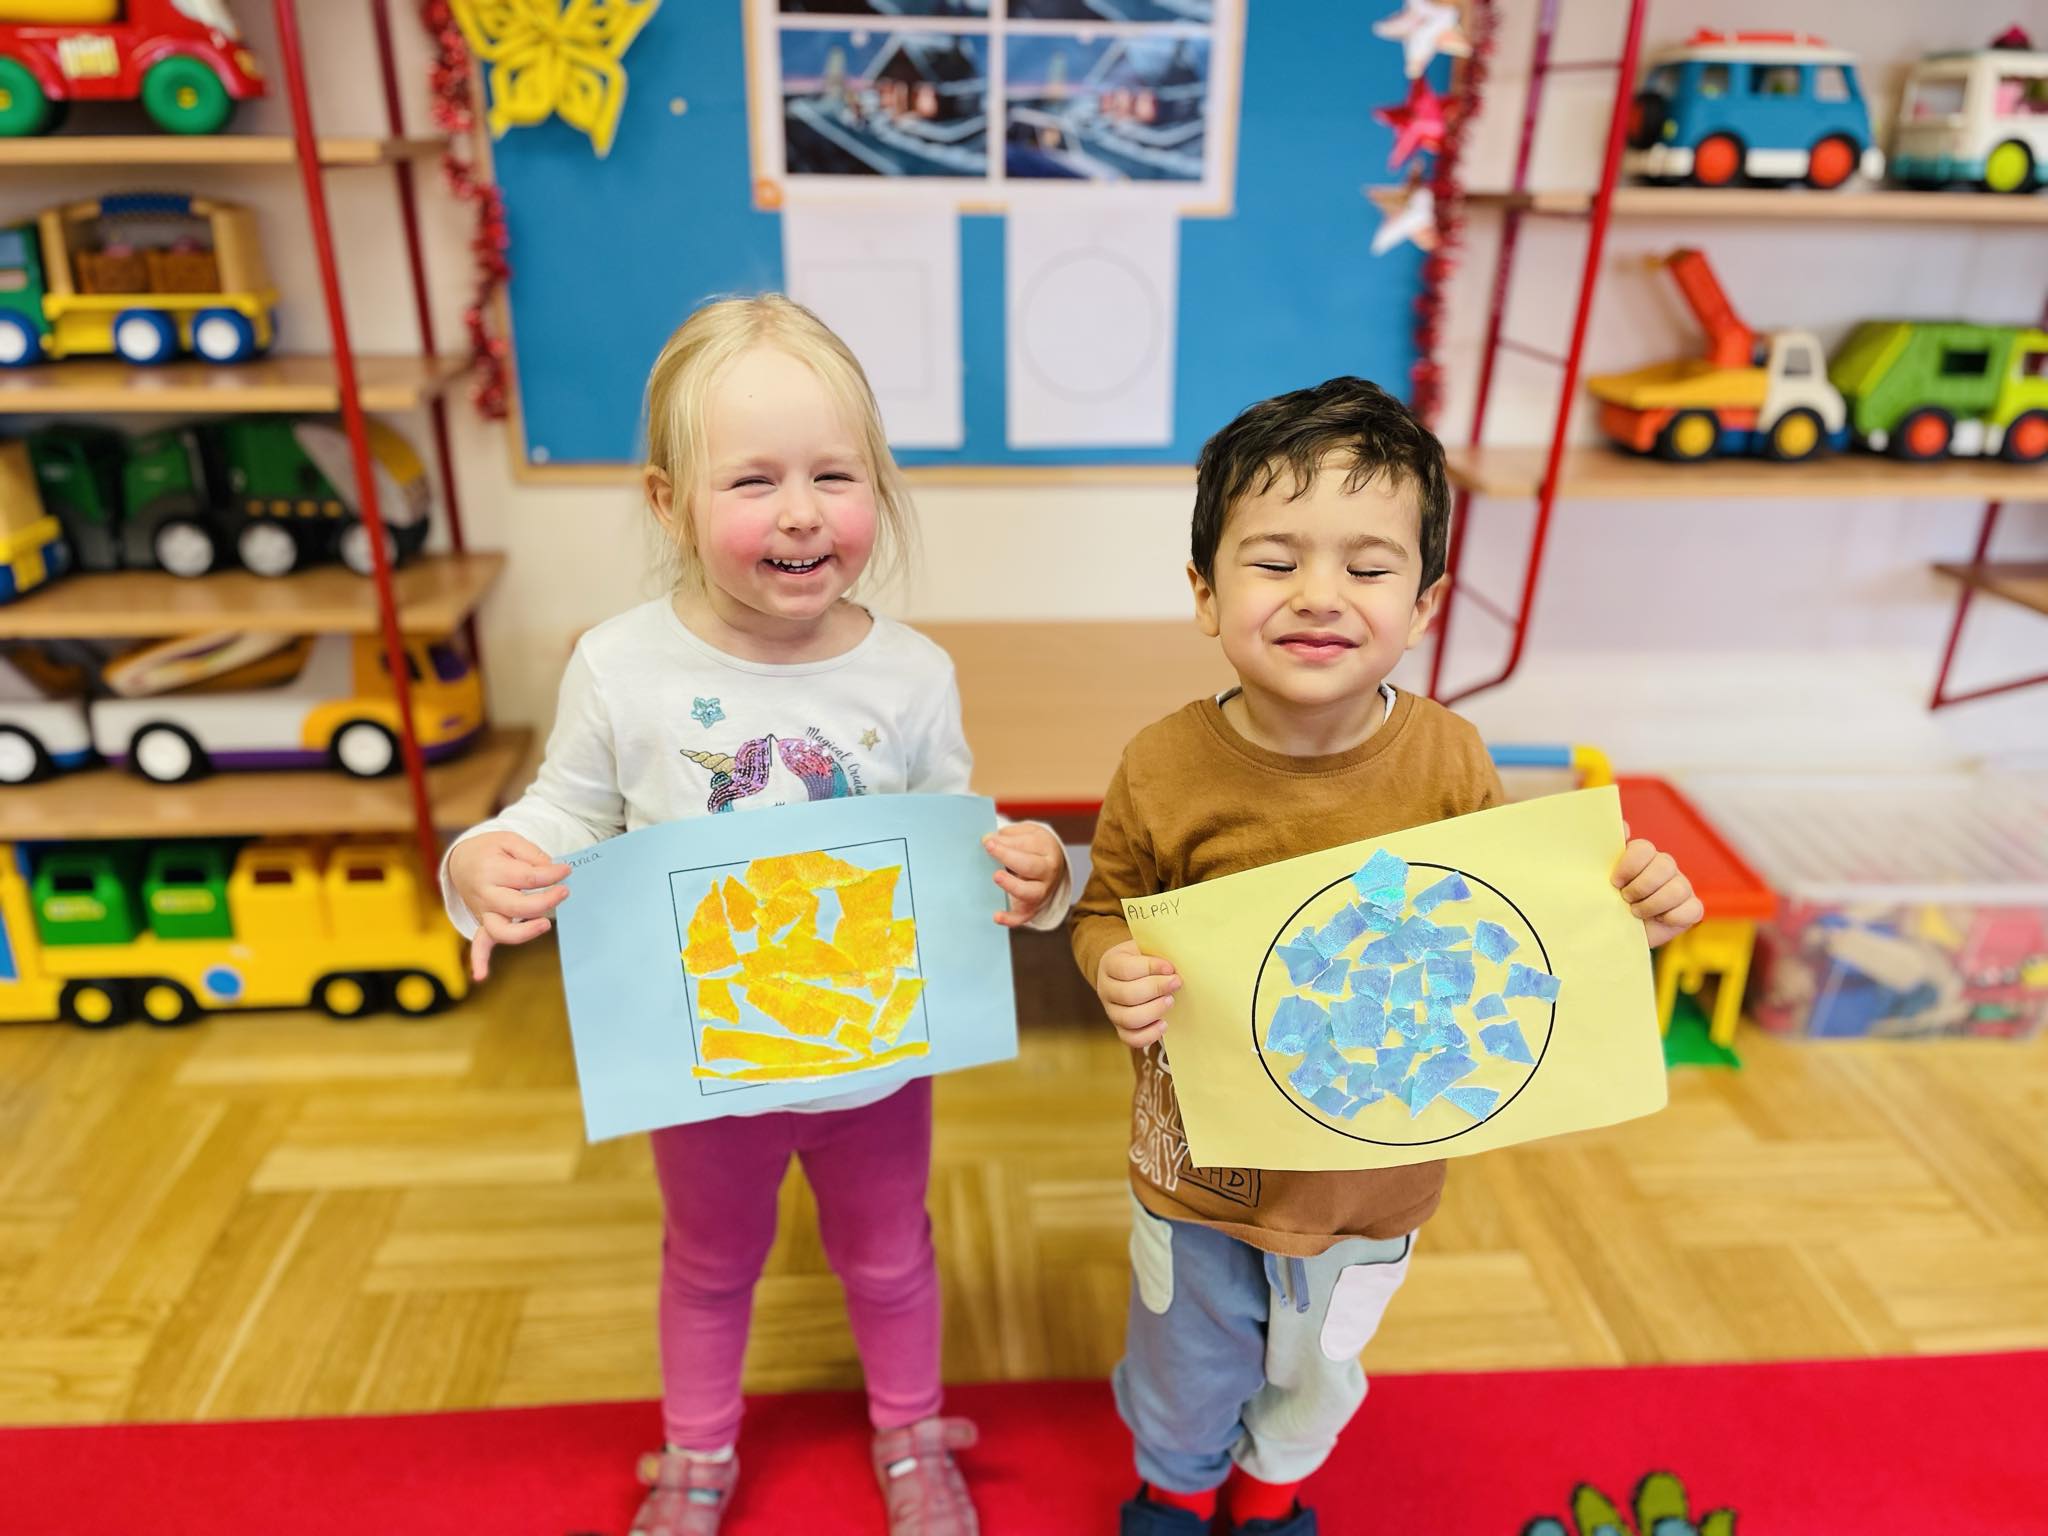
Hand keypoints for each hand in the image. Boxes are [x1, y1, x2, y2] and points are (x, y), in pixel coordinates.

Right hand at [447, 830, 572, 980]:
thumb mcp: (509, 840)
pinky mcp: (483, 923)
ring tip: (545, 924)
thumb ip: (531, 854)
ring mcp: (484, 912)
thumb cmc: (491, 850)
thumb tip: (552, 870)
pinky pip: (479, 944)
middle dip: (544, 902)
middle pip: (516, 906)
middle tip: (564, 892)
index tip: (566, 870)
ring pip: (501, 930)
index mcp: (492, 870)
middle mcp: (485, 894)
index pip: (528, 877)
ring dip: (524, 932)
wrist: (461, 861)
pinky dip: (479, 960)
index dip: (552, 874)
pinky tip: (481, 976)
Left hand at [984, 822, 1064, 927]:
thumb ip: (1009, 836)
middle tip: (990, 850)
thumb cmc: (1032, 846)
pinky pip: (1023, 916)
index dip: (1006, 843)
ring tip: (996, 876)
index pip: (1028, 845)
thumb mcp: (1026, 834)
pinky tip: (996, 916)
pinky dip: (1010, 919)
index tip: (987, 842)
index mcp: (1047, 849)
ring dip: (1012, 886)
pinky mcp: (1032, 908)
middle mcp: (1048, 871)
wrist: (1051, 865)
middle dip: (1009, 858)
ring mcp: (1042, 891)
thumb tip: (988, 840)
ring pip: (1030, 893)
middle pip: (1031, 867)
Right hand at [1096, 939, 1180, 1047]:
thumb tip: (1175, 968)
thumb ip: (1157, 954)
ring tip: (1170, 1001)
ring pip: (1128, 1019)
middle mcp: (1106, 989)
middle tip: (1176, 983)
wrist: (1126, 972)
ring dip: (1154, 1011)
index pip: (1126, 969)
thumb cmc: (1141, 958)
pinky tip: (1164, 1024)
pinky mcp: (1120, 1028)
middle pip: (1127, 995)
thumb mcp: (1145, 948)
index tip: (1170, 968)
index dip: (1150, 968)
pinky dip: (1149, 1034)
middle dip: (1156, 989)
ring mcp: (1111, 1011)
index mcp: (1110, 964)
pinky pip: (1130, 1038)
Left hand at [1613, 824, 1702, 948]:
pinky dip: (1673, 917)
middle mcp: (1665, 867)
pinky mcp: (1692, 908)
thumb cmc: (1608, 903)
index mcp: (1643, 856)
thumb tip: (1623, 827)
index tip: (1614, 883)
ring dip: (1653, 904)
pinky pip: (1692, 908)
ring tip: (1636, 912)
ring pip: (1678, 888)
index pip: (1644, 848)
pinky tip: (1658, 919)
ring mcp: (1681, 887)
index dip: (1628, 866)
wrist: (1616, 934)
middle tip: (1626, 899)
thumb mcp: (1600, 878)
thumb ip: (1607, 851)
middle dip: (1640, 887)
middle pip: (1663, 865)